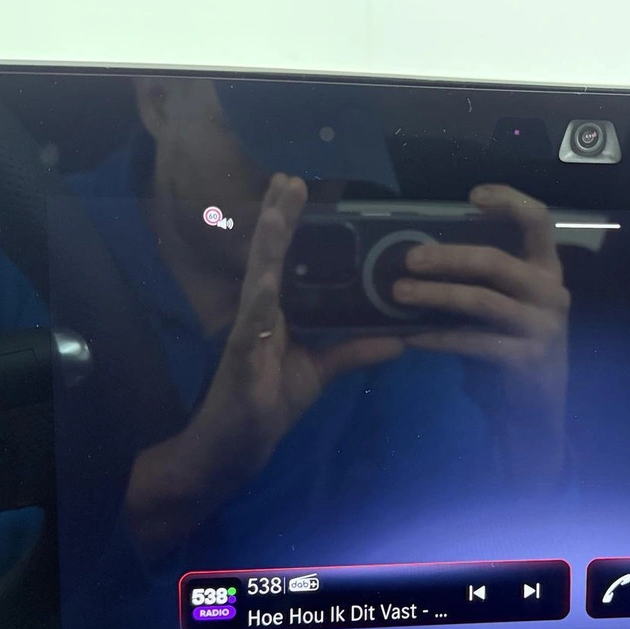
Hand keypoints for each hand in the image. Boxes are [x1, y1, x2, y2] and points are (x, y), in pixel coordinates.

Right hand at [127, 174, 403, 552]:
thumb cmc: (267, 407)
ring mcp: (246, 336)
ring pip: (256, 282)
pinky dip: (259, 304)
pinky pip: (250, 329)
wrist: (231, 450)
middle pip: (268, 258)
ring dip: (265, 247)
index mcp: (273, 313)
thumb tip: (398, 338)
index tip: (295, 186)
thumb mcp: (319, 374)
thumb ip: (353, 352)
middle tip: (287, 177)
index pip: (283, 260)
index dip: (288, 223)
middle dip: (276, 217)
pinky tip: (265, 282)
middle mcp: (257, 316)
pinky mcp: (240, 362)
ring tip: (273, 212)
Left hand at [391, 184, 570, 482]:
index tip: (472, 196)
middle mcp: (551, 292)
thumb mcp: (501, 306)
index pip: (539, 221)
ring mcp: (543, 327)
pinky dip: (438, 338)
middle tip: (408, 258)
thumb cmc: (509, 348)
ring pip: (482, 301)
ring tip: (397, 293)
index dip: (509, 201)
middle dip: (448, 256)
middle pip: (497, 261)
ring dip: (436, 295)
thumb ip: (478, 279)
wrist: (532, 413)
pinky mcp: (528, 360)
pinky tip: (410, 336)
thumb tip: (418, 252)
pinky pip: (474, 342)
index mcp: (545, 270)